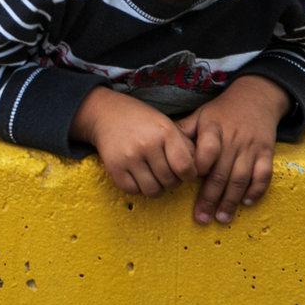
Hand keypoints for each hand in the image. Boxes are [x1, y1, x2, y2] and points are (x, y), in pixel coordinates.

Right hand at [73, 87, 195, 197]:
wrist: (105, 113)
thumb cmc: (143, 121)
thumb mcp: (167, 125)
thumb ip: (185, 146)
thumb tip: (199, 172)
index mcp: (165, 132)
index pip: (186, 168)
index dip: (188, 175)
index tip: (184, 172)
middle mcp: (147, 144)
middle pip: (170, 182)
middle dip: (171, 181)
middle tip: (165, 171)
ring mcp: (129, 157)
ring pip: (153, 191)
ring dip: (156, 187)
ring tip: (152, 174)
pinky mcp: (114, 167)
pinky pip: (133, 191)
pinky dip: (138, 187)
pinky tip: (137, 174)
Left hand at [175, 76, 287, 225]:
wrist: (255, 99)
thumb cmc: (221, 112)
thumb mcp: (200, 115)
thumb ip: (183, 132)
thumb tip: (161, 148)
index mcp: (213, 128)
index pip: (207, 150)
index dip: (198, 167)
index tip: (187, 182)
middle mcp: (233, 139)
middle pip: (222, 171)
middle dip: (210, 197)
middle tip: (201, 218)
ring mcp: (251, 147)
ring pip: (241, 178)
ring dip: (231, 200)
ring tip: (221, 218)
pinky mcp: (267, 153)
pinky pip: (264, 175)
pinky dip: (256, 190)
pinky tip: (246, 203)